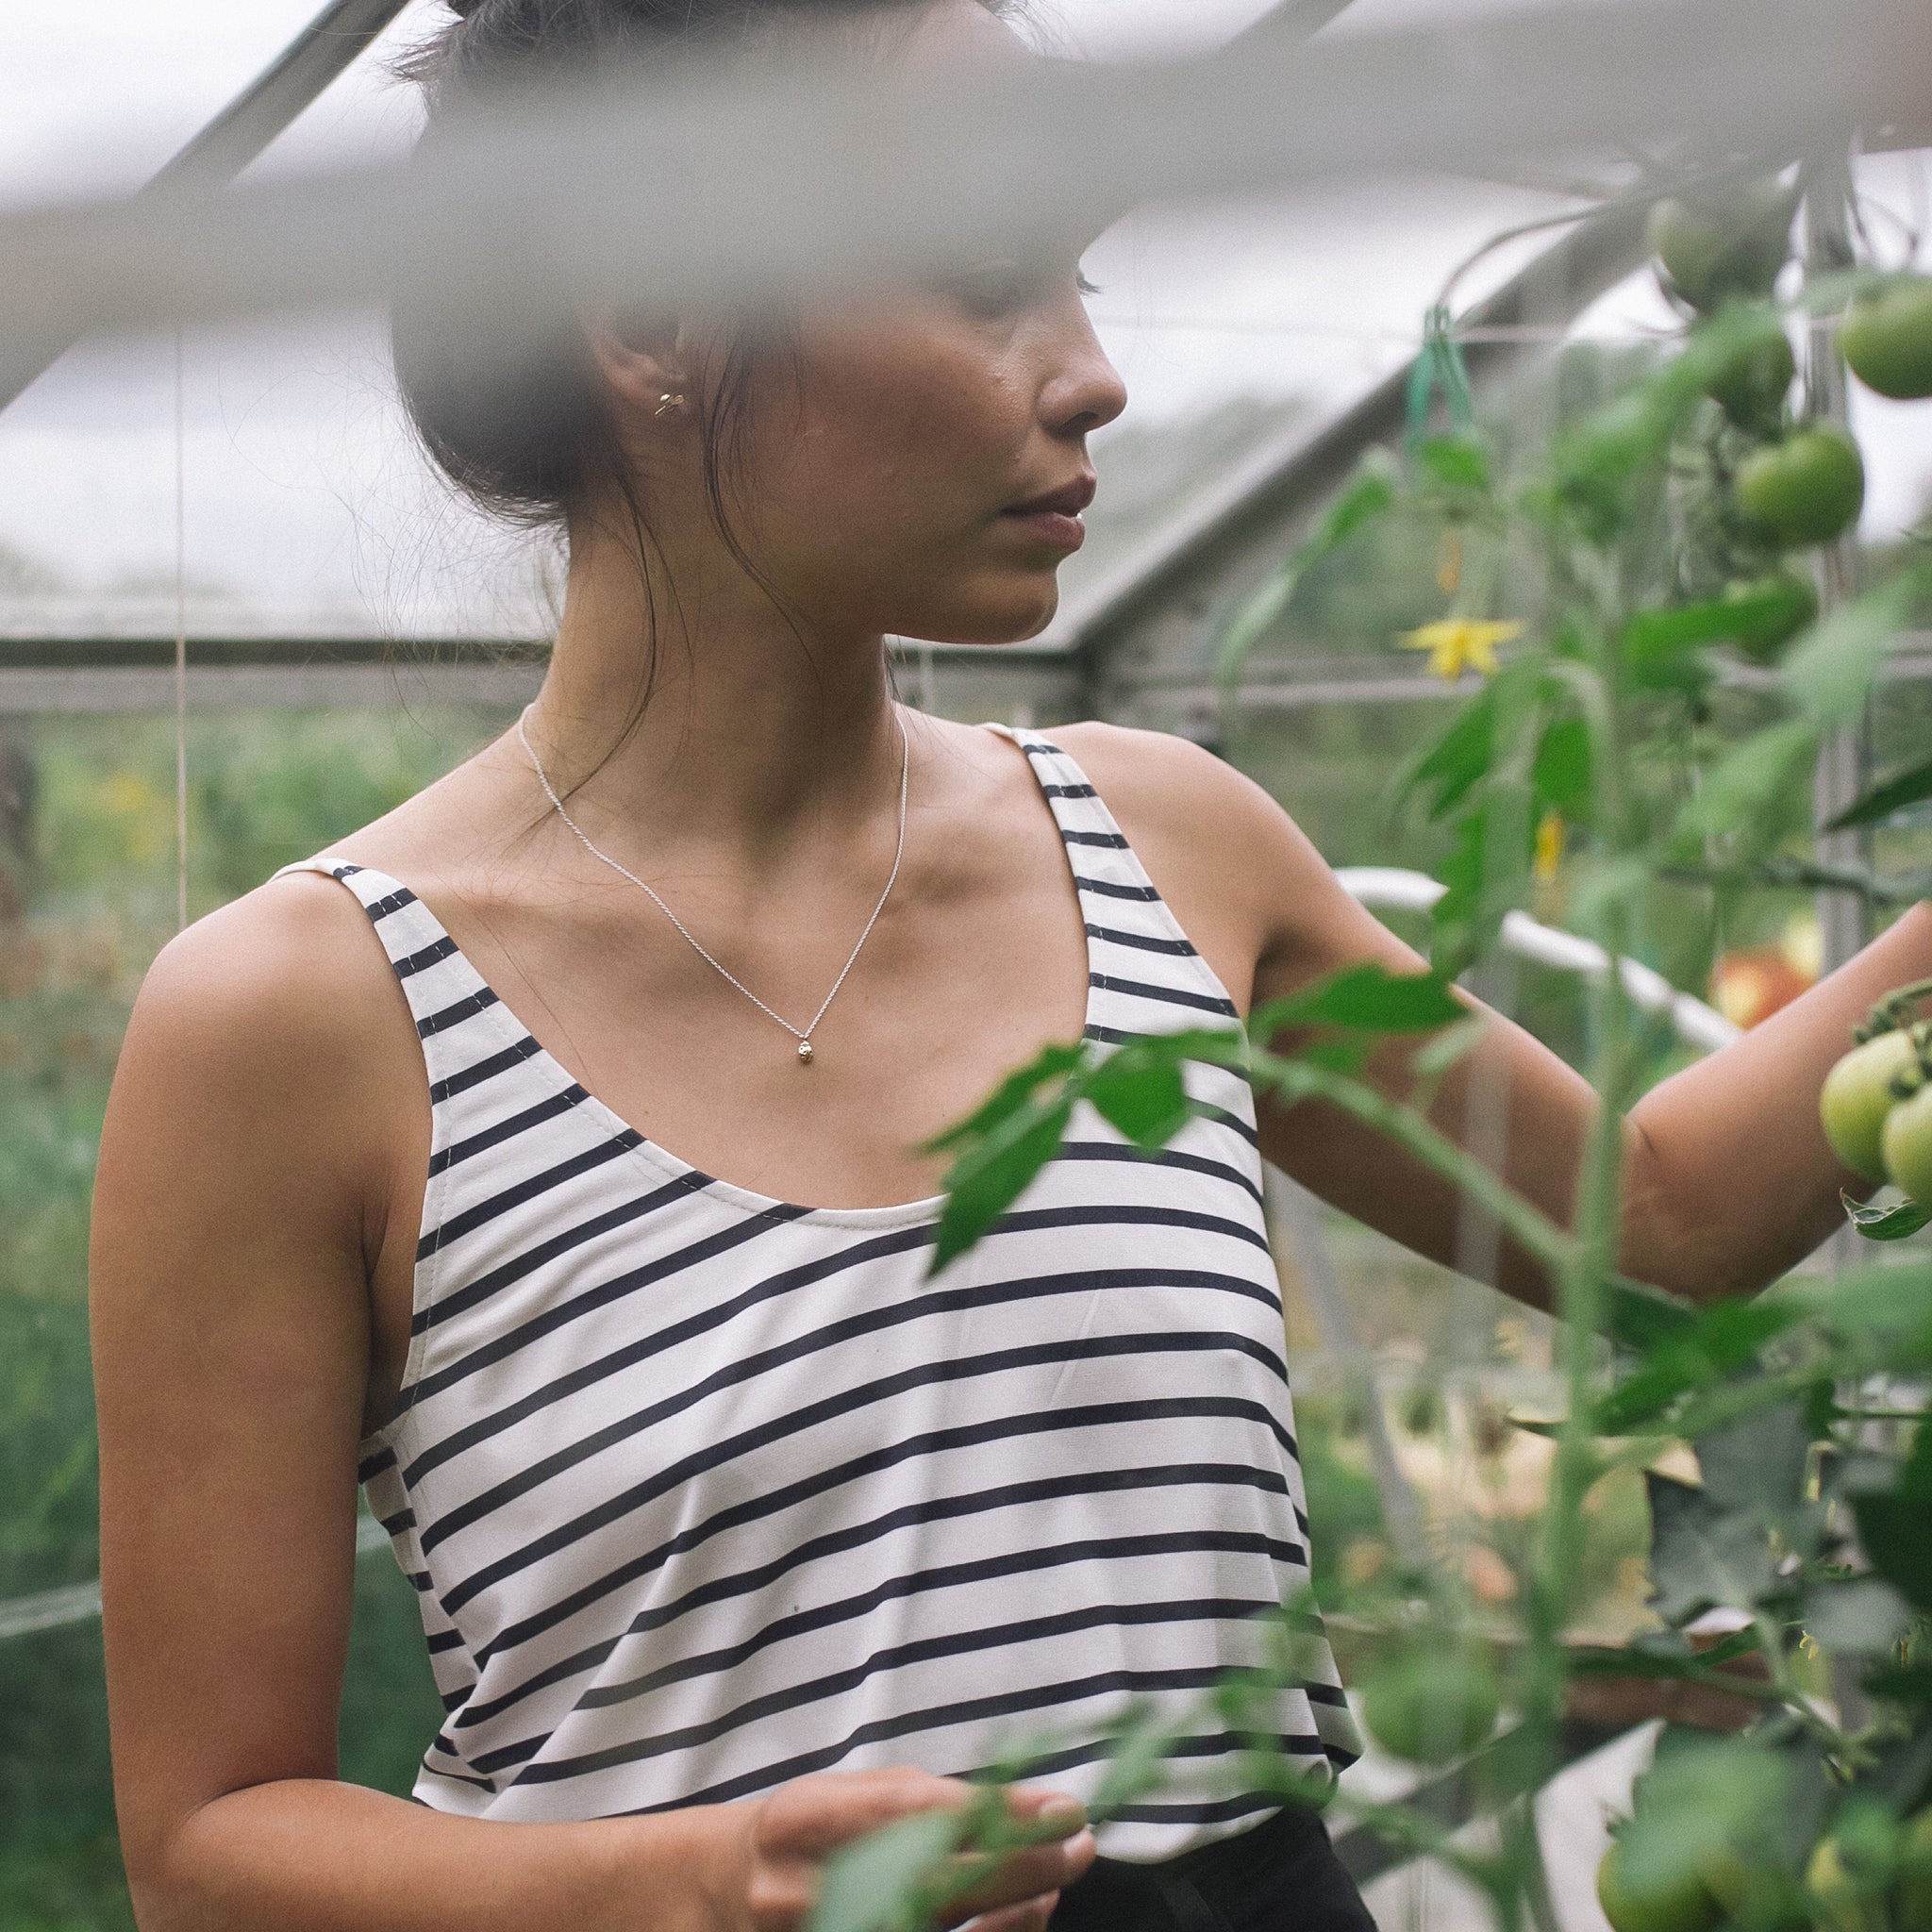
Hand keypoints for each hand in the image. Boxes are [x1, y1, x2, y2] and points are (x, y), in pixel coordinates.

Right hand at [695, 1767, 1095, 1931]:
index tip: (1063, 1810)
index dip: (1002, 1817)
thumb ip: (923, 1799)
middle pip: (943, 1885)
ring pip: (943, 1931)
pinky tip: (1015, 1914)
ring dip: (1014, 1909)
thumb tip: (1022, 1805)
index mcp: (807, 1819)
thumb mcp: (849, 1793)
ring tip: (1049, 1880)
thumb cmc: (804, 1832)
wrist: (724, 1895)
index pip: (925, 1817)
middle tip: (1077, 1845)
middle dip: (1024, 1865)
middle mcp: (810, 1890)